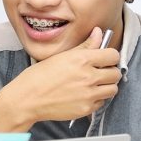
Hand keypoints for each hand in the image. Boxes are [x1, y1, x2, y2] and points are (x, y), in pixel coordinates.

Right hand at [0, 27, 120, 129]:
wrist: (25, 100)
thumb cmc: (37, 78)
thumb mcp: (60, 56)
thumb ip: (84, 46)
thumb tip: (98, 32)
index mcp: (81, 59)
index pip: (113, 55)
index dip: (109, 57)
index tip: (103, 59)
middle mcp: (88, 76)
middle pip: (115, 73)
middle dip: (108, 72)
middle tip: (96, 73)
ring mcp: (88, 94)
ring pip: (112, 89)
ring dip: (105, 87)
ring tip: (91, 85)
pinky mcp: (86, 108)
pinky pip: (101, 102)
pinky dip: (95, 100)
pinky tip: (82, 96)